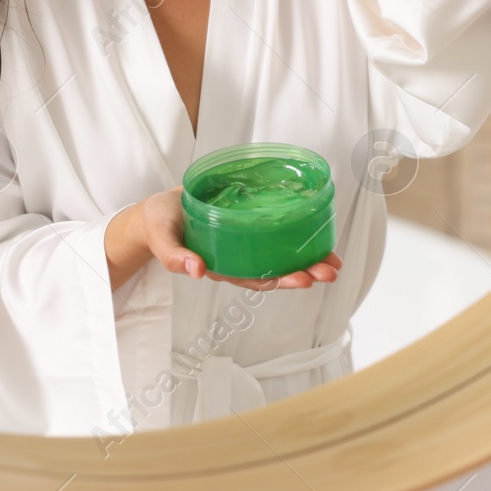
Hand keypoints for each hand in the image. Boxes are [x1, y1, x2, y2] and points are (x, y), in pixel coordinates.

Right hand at [135, 186, 342, 290]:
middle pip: (275, 270)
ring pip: (279, 254)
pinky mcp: (245, 225)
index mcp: (220, 265)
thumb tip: (195, 270)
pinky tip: (314, 230)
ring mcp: (243, 242)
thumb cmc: (159, 224)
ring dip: (307, 257)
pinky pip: (273, 233)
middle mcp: (236, 257)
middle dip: (304, 271)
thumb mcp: (161, 238)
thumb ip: (174, 256)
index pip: (256, 278)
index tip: (304, 279)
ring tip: (333, 257)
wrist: (157, 210)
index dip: (281, 280)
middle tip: (331, 269)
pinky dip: (295, 233)